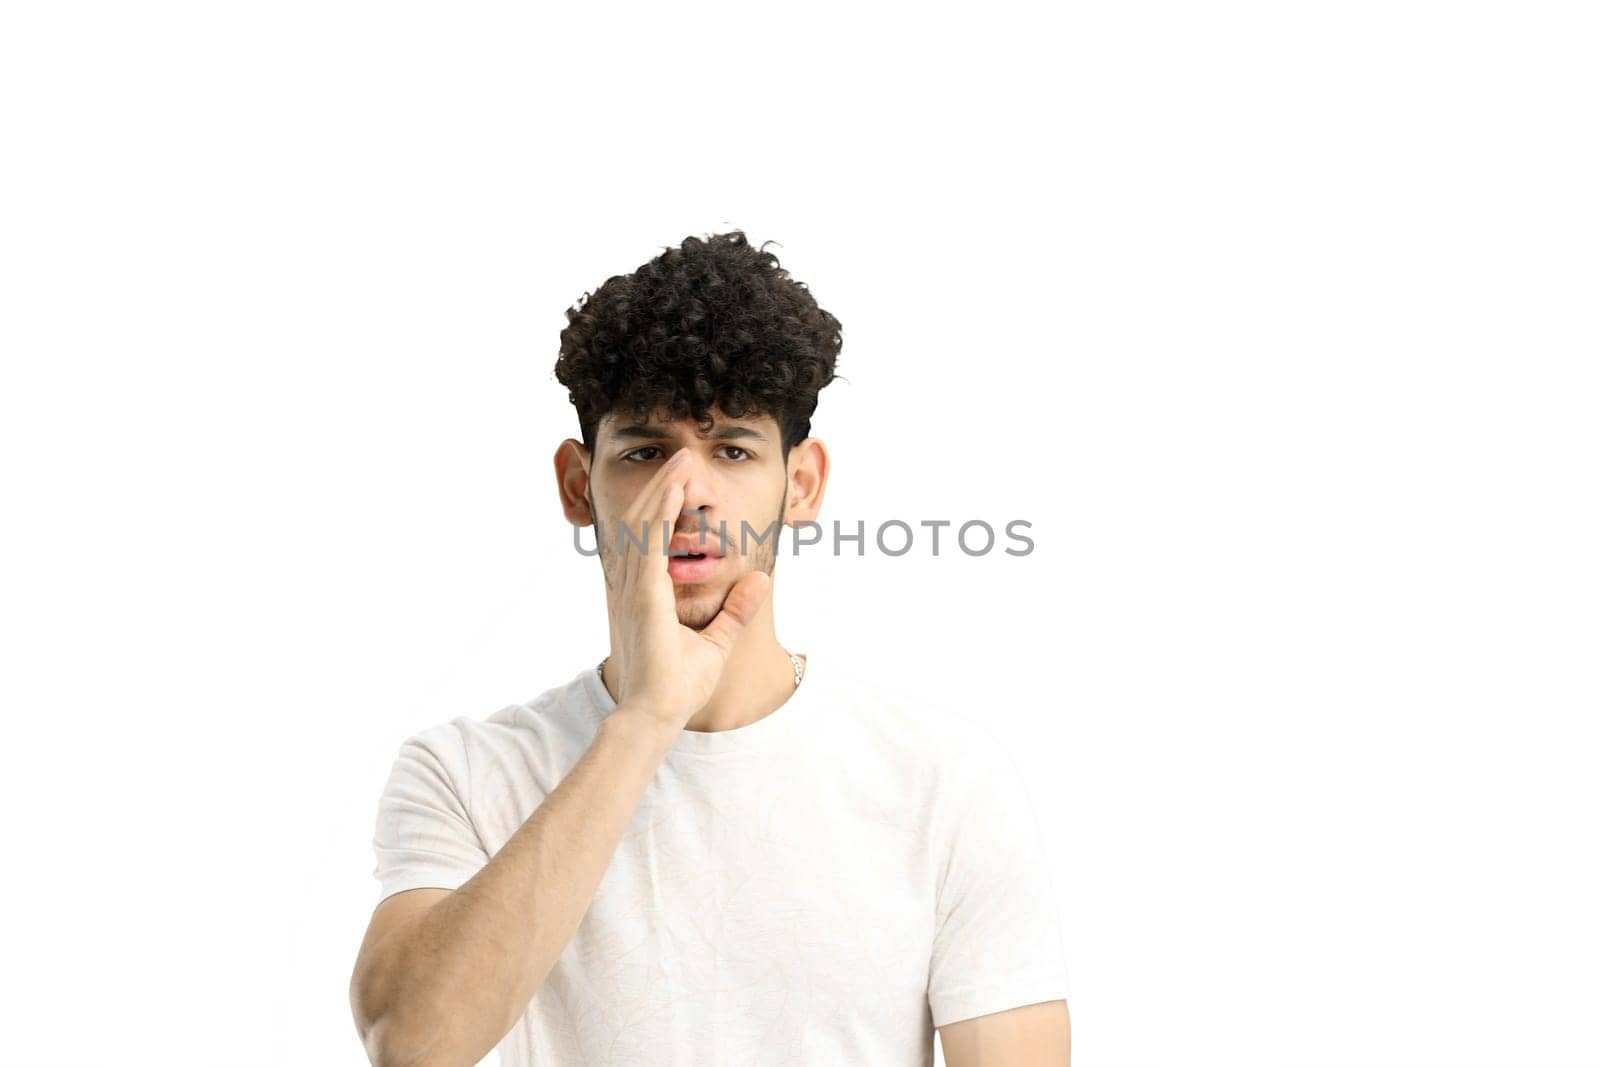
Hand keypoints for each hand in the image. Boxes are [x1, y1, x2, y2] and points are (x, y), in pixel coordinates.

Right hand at [608, 448, 772, 730]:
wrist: (657, 715)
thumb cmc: (677, 686)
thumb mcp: (717, 639)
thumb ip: (737, 609)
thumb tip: (759, 579)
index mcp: (644, 592)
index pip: (650, 536)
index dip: (664, 504)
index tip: (683, 479)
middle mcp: (632, 584)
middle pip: (642, 520)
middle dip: (663, 486)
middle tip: (682, 458)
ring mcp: (633, 588)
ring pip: (643, 523)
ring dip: (663, 489)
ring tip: (681, 462)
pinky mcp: (641, 594)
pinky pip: (650, 543)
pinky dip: (660, 513)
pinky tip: (674, 490)